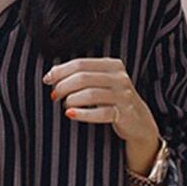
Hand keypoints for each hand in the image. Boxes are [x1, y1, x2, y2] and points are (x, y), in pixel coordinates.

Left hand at [42, 57, 159, 147]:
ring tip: (64, 106)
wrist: (138, 122)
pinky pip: (101, 113)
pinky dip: (83, 114)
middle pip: (83, 77)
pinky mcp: (124, 113)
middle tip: (54, 96)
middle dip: (64, 86)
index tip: (47, 80)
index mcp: (112, 65)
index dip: (60, 71)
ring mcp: (123, 95)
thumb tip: (51, 74)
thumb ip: (81, 76)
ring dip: (72, 100)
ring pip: (91, 94)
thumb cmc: (113, 101)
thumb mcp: (101, 84)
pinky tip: (70, 114)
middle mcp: (119, 77)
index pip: (80, 63)